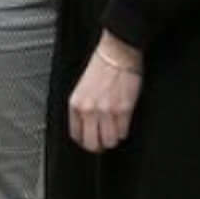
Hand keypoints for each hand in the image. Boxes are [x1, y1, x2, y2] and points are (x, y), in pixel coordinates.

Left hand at [66, 35, 142, 154]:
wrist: (117, 53)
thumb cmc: (102, 66)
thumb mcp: (83, 88)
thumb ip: (83, 108)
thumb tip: (87, 126)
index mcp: (76, 104)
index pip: (76, 135)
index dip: (84, 140)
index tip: (90, 139)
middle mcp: (89, 109)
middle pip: (92, 143)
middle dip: (99, 145)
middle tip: (103, 142)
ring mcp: (106, 111)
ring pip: (109, 141)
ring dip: (113, 139)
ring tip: (114, 132)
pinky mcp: (123, 110)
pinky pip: (123, 132)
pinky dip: (123, 131)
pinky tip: (123, 124)